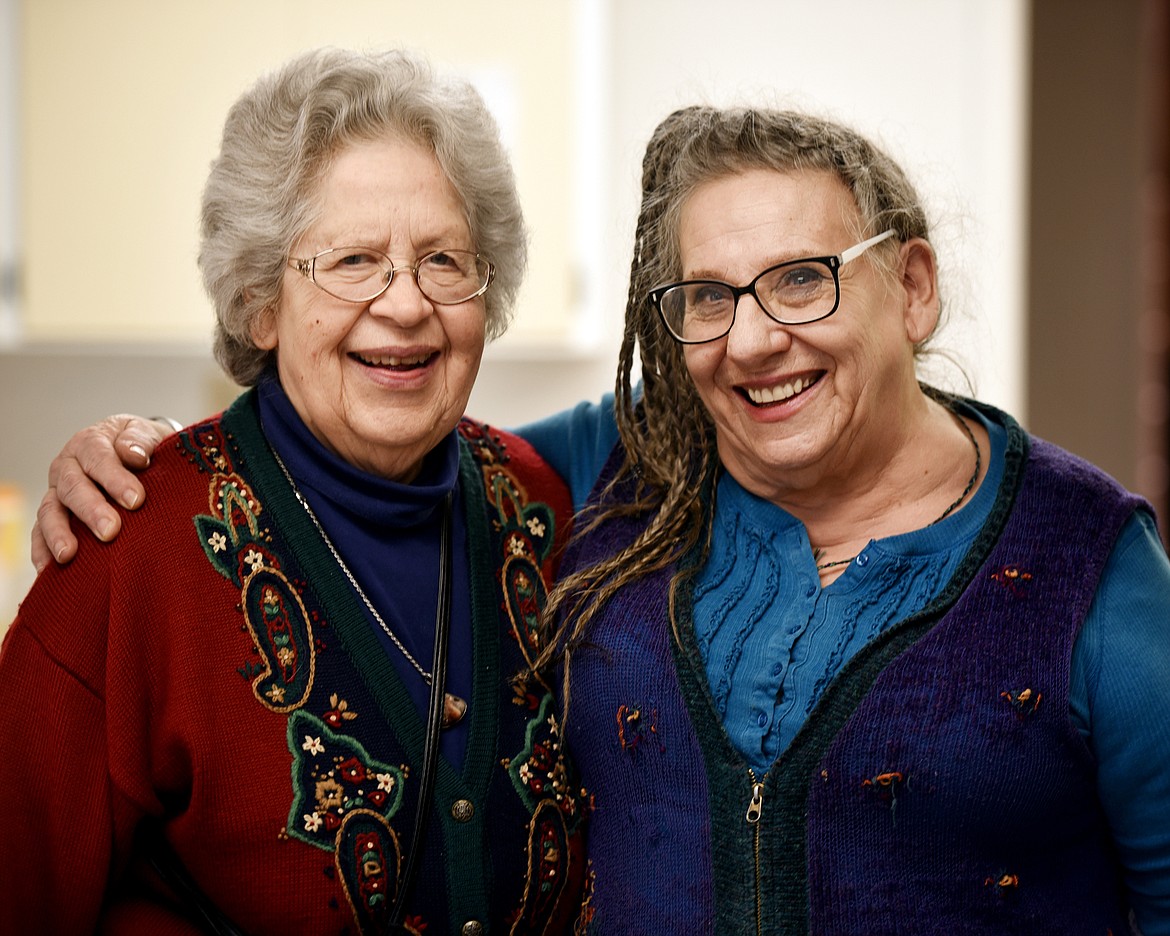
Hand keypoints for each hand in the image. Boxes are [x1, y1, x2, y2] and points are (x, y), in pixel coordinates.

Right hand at [31, 415, 173, 570]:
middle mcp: (67, 467)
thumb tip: (135, 455)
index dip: (115, 478)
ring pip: (50, 511)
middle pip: (73, 487)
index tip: (136, 500)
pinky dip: (42, 551)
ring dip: (59, 533)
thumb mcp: (148, 435)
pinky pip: (40, 534)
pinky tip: (48, 570)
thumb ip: (142, 441)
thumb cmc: (144, 447)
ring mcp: (58, 493)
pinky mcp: (54, 517)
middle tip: (111, 531)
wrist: (137, 455)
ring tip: (69, 554)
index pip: (98, 458)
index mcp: (90, 443)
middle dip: (91, 510)